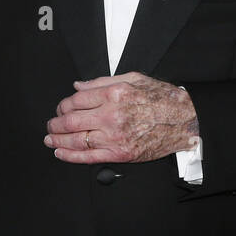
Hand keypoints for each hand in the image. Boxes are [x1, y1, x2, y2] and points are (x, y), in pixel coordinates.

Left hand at [45, 72, 199, 163]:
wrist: (185, 120)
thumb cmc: (163, 99)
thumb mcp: (134, 79)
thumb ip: (102, 82)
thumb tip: (78, 86)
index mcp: (114, 94)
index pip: (76, 100)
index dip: (64, 105)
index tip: (62, 109)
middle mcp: (112, 115)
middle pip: (71, 121)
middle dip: (56, 123)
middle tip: (52, 124)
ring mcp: (115, 136)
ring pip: (76, 140)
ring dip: (57, 140)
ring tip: (50, 138)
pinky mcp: (120, 153)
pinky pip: (88, 157)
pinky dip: (70, 155)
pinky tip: (60, 152)